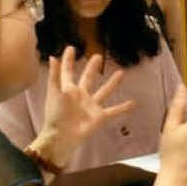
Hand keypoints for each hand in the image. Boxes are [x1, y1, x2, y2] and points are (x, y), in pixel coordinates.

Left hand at [36, 46, 136, 168]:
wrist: (62, 137)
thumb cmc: (55, 115)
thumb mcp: (55, 92)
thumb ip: (55, 75)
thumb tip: (52, 57)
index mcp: (68, 89)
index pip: (68, 71)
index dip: (68, 60)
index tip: (71, 48)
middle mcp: (81, 96)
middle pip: (88, 78)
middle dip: (92, 67)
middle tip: (98, 57)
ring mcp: (91, 106)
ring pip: (104, 91)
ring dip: (112, 83)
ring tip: (121, 73)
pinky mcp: (100, 116)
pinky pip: (114, 111)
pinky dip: (124, 107)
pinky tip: (134, 103)